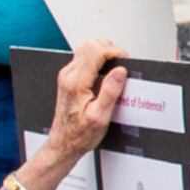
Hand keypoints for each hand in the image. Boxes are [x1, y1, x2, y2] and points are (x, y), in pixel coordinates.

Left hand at [34, 41, 129, 166]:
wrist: (63, 144)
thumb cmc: (79, 135)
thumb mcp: (100, 117)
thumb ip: (110, 92)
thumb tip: (120, 72)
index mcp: (76, 83)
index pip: (97, 52)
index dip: (115, 52)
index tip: (125, 61)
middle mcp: (69, 76)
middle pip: (91, 45)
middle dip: (110, 50)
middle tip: (122, 65)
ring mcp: (67, 76)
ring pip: (86, 49)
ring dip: (103, 53)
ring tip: (114, 68)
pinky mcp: (68, 78)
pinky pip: (83, 58)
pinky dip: (97, 60)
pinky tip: (104, 74)